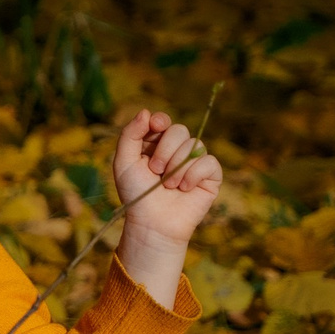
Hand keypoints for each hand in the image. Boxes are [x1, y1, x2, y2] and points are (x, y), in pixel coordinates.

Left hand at [111, 109, 222, 305]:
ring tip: (167, 185)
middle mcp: (176, 150)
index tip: (155, 125)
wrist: (152, 222)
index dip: (160, 121)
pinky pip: (209, 162)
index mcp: (155, 144)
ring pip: (195, 145)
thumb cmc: (136, 194)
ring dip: (177, 166)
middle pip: (179, 130)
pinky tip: (184, 188)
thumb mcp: (124, 162)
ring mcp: (194, 162)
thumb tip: (146, 111)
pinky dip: (193, 175)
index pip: (163, 122)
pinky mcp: (210, 176)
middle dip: (165, 149)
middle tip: (154, 170)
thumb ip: (131, 135)